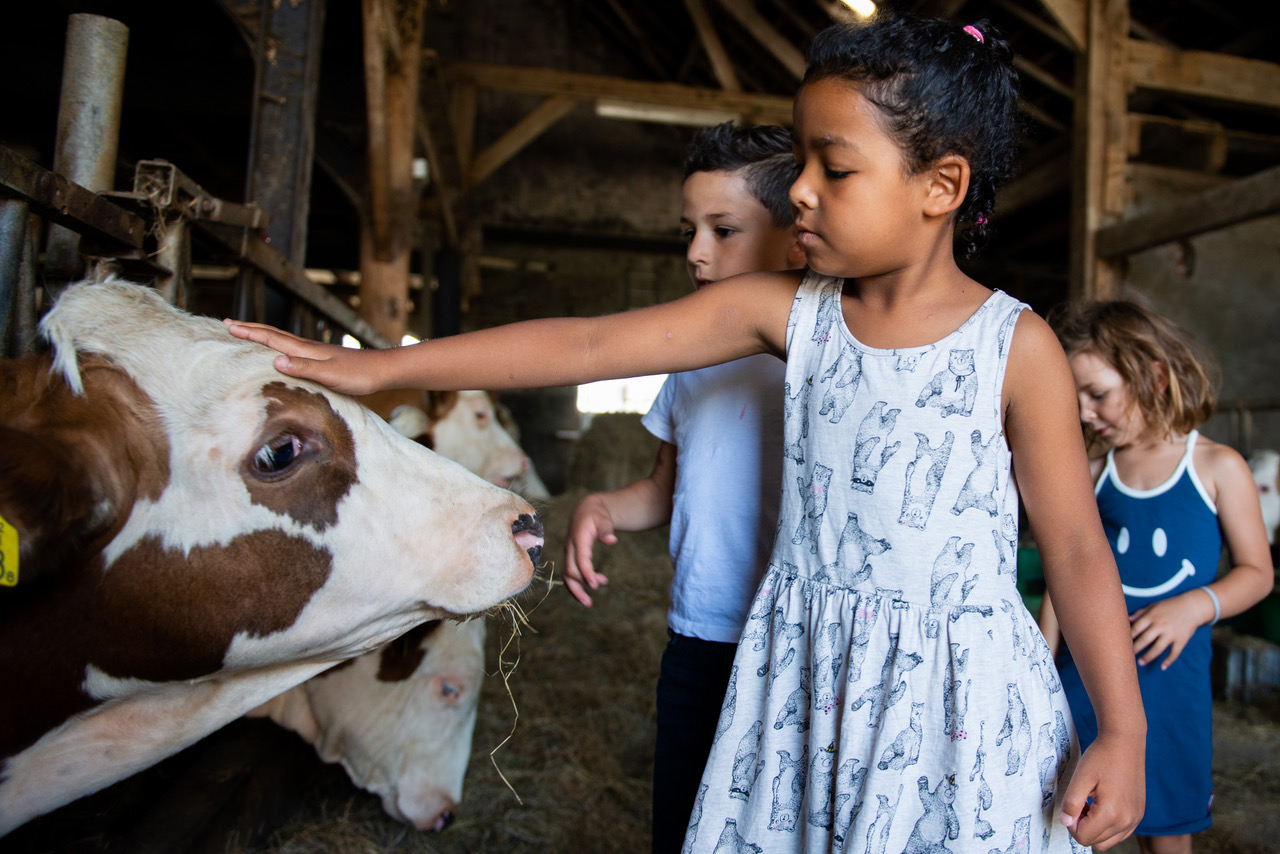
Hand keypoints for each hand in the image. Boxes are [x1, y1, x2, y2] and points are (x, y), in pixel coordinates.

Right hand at [223, 320, 385, 394]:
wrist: (382, 370)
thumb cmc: (358, 375)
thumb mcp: (330, 375)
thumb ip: (304, 368)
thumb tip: (275, 360)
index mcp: (305, 350)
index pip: (270, 339)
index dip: (248, 333)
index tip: (227, 326)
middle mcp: (307, 347)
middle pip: (273, 334)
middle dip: (249, 329)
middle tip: (227, 323)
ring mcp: (314, 351)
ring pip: (281, 339)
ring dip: (261, 334)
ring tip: (246, 332)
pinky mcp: (321, 358)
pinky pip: (291, 348)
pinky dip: (277, 344)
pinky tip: (279, 350)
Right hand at [563, 494, 615, 606]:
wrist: (585, 511)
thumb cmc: (597, 515)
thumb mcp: (604, 519)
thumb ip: (607, 530)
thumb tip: (612, 540)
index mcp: (578, 538)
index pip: (580, 558)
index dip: (586, 572)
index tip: (594, 585)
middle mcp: (570, 547)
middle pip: (569, 570)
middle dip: (578, 587)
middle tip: (589, 603)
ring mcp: (569, 553)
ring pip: (567, 575)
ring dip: (576, 590)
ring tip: (588, 602)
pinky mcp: (571, 557)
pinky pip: (571, 573)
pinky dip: (579, 583)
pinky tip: (597, 583)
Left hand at [1058, 730, 1144, 848]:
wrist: (1125, 742)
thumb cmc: (1102, 757)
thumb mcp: (1080, 777)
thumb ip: (1071, 803)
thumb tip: (1066, 822)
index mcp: (1112, 813)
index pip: (1084, 837)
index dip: (1071, 824)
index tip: (1072, 805)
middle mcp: (1127, 821)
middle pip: (1096, 842)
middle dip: (1082, 827)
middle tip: (1081, 802)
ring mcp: (1135, 819)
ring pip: (1108, 841)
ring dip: (1095, 828)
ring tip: (1090, 804)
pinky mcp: (1138, 814)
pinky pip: (1120, 833)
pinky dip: (1107, 826)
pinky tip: (1102, 805)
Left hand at [1130, 590, 1211, 668]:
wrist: (1192, 607)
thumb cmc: (1169, 606)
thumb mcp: (1153, 606)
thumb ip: (1140, 613)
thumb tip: (1128, 619)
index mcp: (1152, 616)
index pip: (1136, 628)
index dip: (1128, 637)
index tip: (1120, 643)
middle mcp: (1161, 625)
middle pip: (1145, 639)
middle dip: (1135, 648)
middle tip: (1127, 656)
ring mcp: (1171, 633)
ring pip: (1158, 648)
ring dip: (1148, 657)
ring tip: (1140, 663)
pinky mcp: (1182, 640)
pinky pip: (1174, 653)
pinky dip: (1169, 661)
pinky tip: (1162, 667)